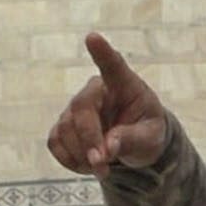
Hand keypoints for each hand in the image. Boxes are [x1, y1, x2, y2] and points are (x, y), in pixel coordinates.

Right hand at [44, 33, 176, 174]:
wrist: (135, 143)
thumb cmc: (147, 131)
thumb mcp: (151, 138)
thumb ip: (131, 139)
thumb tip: (107, 149)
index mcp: (124, 84)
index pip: (113, 65)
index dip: (102, 52)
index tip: (92, 38)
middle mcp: (96, 90)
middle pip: (81, 108)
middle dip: (89, 139)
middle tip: (102, 164)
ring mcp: (76, 107)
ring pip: (65, 128)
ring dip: (81, 155)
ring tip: (103, 168)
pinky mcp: (63, 125)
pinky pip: (55, 142)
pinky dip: (68, 160)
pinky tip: (86, 165)